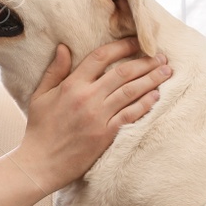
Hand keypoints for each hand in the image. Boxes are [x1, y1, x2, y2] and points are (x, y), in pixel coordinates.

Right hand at [14, 37, 171, 193]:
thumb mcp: (40, 96)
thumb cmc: (39, 129)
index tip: (136, 42)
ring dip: (151, 80)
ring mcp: (98, 117)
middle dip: (145, 62)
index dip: (121, 46)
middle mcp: (88, 98)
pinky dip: (145, 104)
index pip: (101, 57)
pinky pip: (131, 115)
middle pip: (123, 73)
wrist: (41, 163)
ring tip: (165, 71)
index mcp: (71, 85)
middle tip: (161, 56)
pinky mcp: (106, 135)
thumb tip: (63, 47)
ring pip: (131, 92)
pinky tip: (156, 96)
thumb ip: (55, 71)